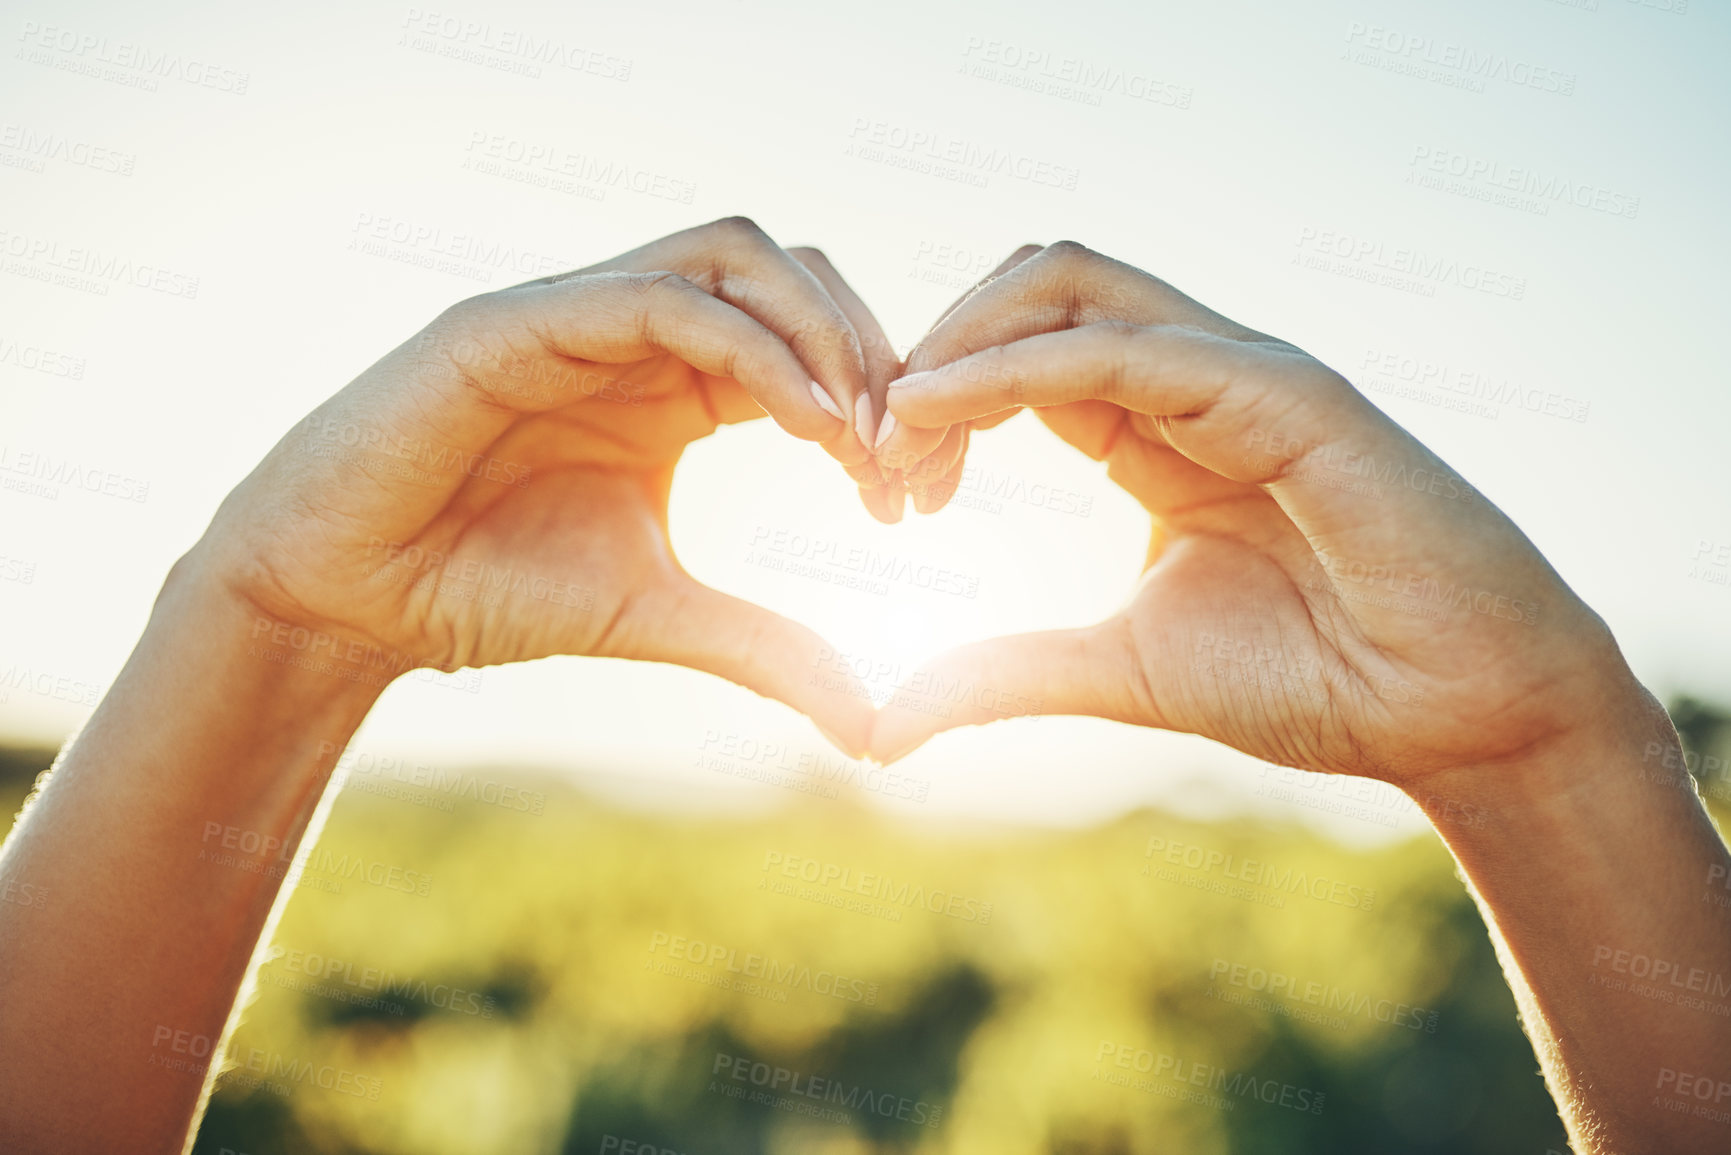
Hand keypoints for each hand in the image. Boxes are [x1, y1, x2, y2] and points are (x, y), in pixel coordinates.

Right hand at [187, 217, 887, 753]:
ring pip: (733, 256)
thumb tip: (875, 726)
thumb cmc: (486, 591)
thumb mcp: (655, 615)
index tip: (913, 496)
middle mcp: (633, 331)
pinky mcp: (514, 322)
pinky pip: (657, 299)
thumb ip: (764, 648)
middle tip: (905, 456)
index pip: (806, 340)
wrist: (345, 602)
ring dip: (819, 331)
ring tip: (863, 434)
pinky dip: (749, 346)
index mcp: (673, 382)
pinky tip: (805, 423)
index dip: (877, 400)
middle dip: (868, 350)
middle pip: (789, 272)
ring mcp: (575, 314)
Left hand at [867, 242, 1640, 783]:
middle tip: (878, 453)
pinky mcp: (1288, 392)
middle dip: (932, 352)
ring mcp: (1241, 374)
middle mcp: (1191, 383)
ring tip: (899, 428)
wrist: (1454, 716)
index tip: (880, 486)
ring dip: (963, 341)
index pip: (1017, 359)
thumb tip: (878, 727)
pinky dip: (1022, 366)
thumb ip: (1004, 675)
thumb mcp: (1119, 670)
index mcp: (1155, 430)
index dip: (932, 402)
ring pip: (1071, 281)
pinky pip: (1132, 347)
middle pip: (1031, 289)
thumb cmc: (1315, 681)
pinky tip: (947, 413)